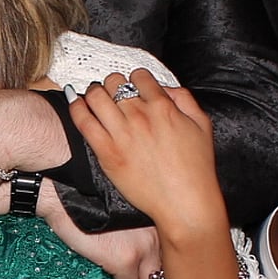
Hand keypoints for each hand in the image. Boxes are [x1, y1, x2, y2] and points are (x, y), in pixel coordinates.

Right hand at [36, 181, 162, 278]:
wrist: (68, 193)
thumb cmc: (89, 194)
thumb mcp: (123, 206)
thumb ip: (135, 225)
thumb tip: (132, 241)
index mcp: (156, 217)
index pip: (170, 248)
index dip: (167, 267)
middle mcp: (156, 232)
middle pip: (165, 268)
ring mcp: (143, 247)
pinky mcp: (124, 260)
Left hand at [67, 72, 222, 239]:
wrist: (184, 202)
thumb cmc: (196, 168)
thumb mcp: (202, 125)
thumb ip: (185, 99)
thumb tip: (165, 88)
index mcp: (163, 107)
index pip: (139, 76)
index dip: (136, 78)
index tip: (134, 85)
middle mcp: (140, 116)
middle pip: (114, 82)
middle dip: (113, 84)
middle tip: (113, 92)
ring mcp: (121, 134)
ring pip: (96, 96)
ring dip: (94, 92)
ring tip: (95, 97)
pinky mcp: (107, 152)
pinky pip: (84, 122)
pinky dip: (76, 107)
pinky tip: (75, 102)